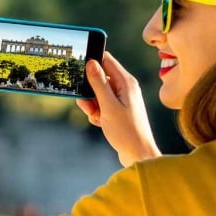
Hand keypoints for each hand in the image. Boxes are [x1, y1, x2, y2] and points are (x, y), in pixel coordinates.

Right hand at [78, 52, 159, 166]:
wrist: (138, 155)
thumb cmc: (126, 131)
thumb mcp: (108, 106)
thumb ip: (99, 83)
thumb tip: (91, 63)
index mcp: (126, 82)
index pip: (106, 60)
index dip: (91, 62)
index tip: (78, 69)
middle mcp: (126, 88)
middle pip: (100, 78)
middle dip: (89, 91)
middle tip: (88, 105)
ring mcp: (123, 99)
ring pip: (99, 94)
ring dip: (92, 105)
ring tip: (96, 117)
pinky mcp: (119, 111)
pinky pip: (102, 105)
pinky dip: (97, 113)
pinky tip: (100, 122)